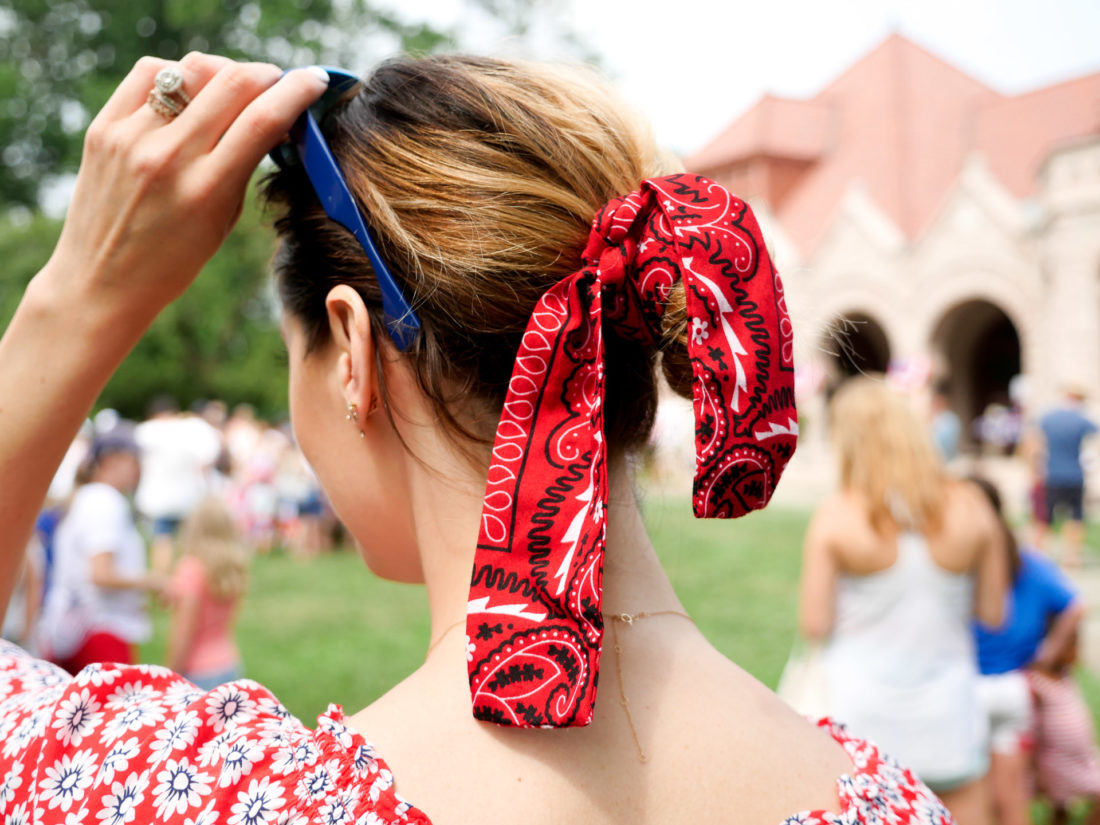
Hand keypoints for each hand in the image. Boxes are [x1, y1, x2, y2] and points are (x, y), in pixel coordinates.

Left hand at [38, 54, 327, 325]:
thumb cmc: (173, 261)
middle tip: (278, 81)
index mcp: (206, 190)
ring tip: (233, 88)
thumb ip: (245, 165)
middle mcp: (167, 157)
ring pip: (192, 69)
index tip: (314, 81)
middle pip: (232, 82)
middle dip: (266, 74)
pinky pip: (150, 73)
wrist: (102, 281)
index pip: (263, 120)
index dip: (297, 91)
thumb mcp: (224, 219)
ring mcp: (131, 137)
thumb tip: (272, 117)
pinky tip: (190, 90)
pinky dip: (179, 72)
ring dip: (225, 71)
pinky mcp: (104, 126)